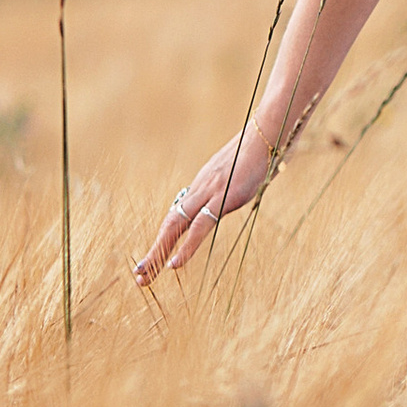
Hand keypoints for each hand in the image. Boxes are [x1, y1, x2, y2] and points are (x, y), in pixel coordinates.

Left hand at [134, 129, 277, 282]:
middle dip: (154, 251)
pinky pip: (200, 227)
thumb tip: (255, 178)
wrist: (267, 131)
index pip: (180, 214)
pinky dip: (186, 247)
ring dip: (158, 252)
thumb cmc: (264, 147)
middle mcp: (200, 188)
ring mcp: (209, 193)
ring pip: (176, 226)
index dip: (167, 237)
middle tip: (138, 275)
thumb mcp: (248, 169)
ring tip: (144, 275)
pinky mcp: (223, 198)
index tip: (158, 256)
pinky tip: (174, 265)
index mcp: (205, 184)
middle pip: (171, 223)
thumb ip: (242, 179)